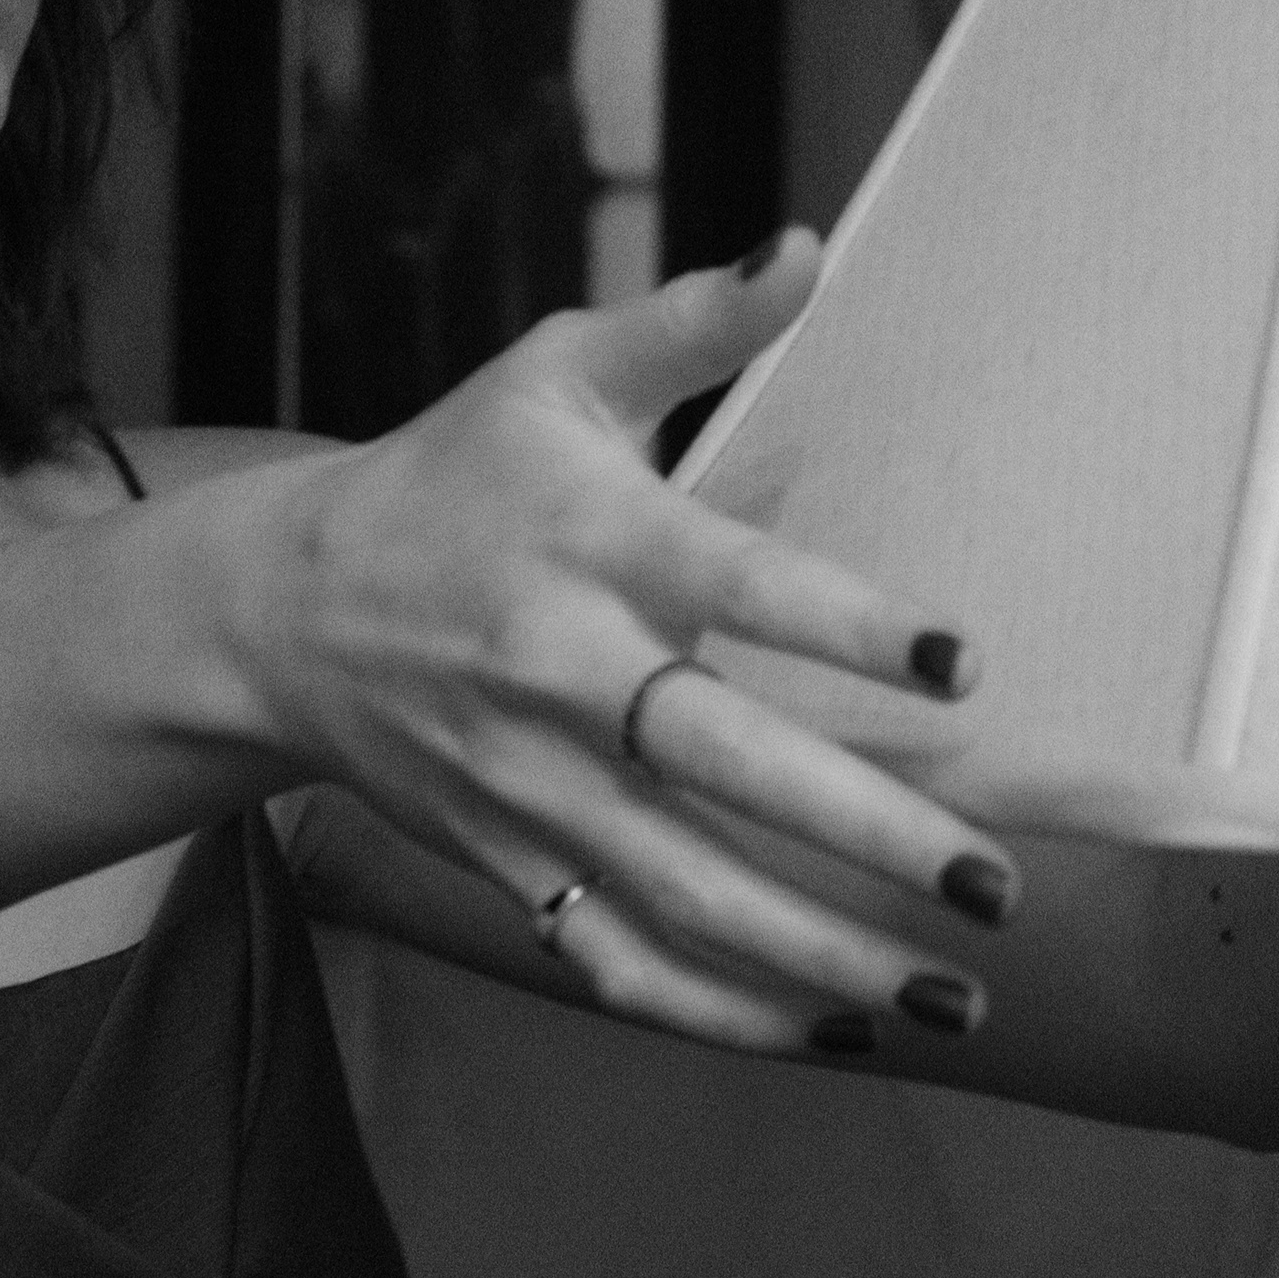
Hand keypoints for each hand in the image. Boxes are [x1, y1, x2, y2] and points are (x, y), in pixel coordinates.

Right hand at [232, 230, 1013, 1054]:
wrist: (281, 611)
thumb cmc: (454, 477)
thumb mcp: (556, 374)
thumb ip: (691, 322)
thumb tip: (809, 245)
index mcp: (588, 542)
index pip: (733, 584)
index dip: (847, 626)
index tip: (961, 664)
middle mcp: (557, 671)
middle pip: (722, 766)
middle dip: (866, 833)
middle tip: (997, 880)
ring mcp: (528, 785)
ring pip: (684, 890)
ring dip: (822, 953)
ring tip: (954, 989)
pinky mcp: (508, 861)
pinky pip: (617, 958)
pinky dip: (719, 1013)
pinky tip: (832, 1032)